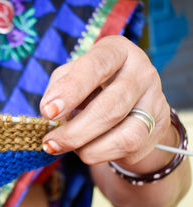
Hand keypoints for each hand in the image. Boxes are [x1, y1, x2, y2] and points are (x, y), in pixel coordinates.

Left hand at [40, 36, 171, 167]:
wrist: (128, 102)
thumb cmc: (92, 85)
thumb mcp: (72, 76)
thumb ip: (59, 86)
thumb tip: (49, 110)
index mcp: (117, 51)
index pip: (96, 65)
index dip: (71, 89)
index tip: (48, 111)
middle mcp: (142, 72)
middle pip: (111, 107)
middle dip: (74, 131)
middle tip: (49, 143)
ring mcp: (154, 101)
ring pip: (123, 135)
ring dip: (86, 147)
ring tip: (63, 147)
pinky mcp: (157, 127)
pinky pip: (127, 148)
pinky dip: (99, 154)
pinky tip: (84, 151)